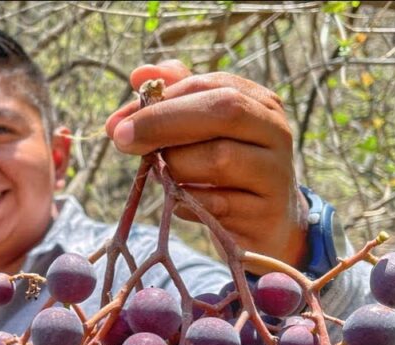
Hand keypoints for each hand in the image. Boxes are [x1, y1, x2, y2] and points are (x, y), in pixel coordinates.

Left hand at [105, 61, 307, 269]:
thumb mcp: (204, 132)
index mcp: (259, 102)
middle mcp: (274, 131)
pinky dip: (188, 203)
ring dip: (175, 167)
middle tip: (122, 140)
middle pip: (223, 111)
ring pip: (219, 158)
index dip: (160, 100)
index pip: (207, 85)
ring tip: (162, 176)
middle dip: (164, 123)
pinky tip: (180, 204)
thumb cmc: (228, 168)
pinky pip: (217, 204)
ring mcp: (275, 172)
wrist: (268, 221)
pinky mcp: (266, 213)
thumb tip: (138, 75)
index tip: (118, 122)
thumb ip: (173, 99)